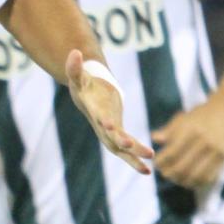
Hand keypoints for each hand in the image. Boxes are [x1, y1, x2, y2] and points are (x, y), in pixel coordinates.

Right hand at [66, 50, 153, 174]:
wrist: (87, 99)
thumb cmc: (85, 86)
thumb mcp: (78, 77)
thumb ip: (75, 67)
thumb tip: (74, 52)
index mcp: (93, 110)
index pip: (98, 115)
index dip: (103, 120)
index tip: (109, 126)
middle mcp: (100, 125)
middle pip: (110, 134)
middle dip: (120, 140)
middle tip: (130, 144)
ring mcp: (108, 133)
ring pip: (120, 147)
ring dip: (133, 155)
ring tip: (149, 162)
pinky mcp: (117, 136)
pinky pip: (126, 152)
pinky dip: (135, 161)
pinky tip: (147, 171)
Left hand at [152, 98, 223, 187]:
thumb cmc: (200, 116)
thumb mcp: (182, 119)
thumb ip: (168, 131)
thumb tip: (154, 138)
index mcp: (190, 130)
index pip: (172, 153)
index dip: (161, 162)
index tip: (156, 164)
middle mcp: (204, 141)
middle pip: (182, 167)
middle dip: (170, 174)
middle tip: (165, 174)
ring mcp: (216, 150)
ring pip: (196, 175)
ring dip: (183, 181)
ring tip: (176, 179)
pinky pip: (210, 177)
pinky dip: (198, 183)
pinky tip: (191, 181)